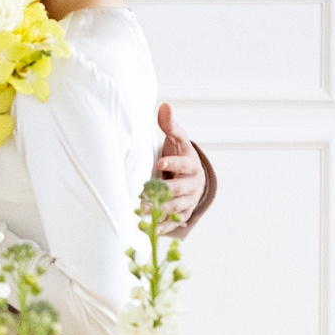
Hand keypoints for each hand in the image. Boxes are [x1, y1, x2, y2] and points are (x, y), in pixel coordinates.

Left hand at [154, 104, 205, 237]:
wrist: (192, 175)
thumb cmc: (180, 154)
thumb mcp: (177, 139)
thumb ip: (169, 124)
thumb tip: (164, 105)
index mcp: (191, 163)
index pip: (183, 163)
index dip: (173, 163)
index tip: (160, 163)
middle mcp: (192, 183)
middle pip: (179, 189)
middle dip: (163, 192)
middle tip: (145, 193)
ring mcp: (189, 200)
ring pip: (175, 207)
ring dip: (159, 210)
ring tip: (141, 211)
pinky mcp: (184, 214)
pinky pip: (174, 222)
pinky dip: (162, 226)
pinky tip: (148, 229)